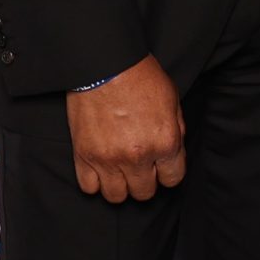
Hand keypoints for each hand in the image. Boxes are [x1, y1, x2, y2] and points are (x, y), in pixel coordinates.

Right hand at [64, 54, 186, 202]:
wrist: (105, 62)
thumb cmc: (140, 76)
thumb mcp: (172, 100)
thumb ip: (176, 131)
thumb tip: (173, 152)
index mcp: (165, 142)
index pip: (172, 179)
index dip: (167, 172)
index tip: (160, 165)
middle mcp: (138, 156)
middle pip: (144, 192)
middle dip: (145, 180)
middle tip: (140, 164)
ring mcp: (109, 159)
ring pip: (117, 196)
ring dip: (120, 185)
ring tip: (120, 169)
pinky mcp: (84, 155)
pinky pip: (89, 187)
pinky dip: (95, 181)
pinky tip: (100, 167)